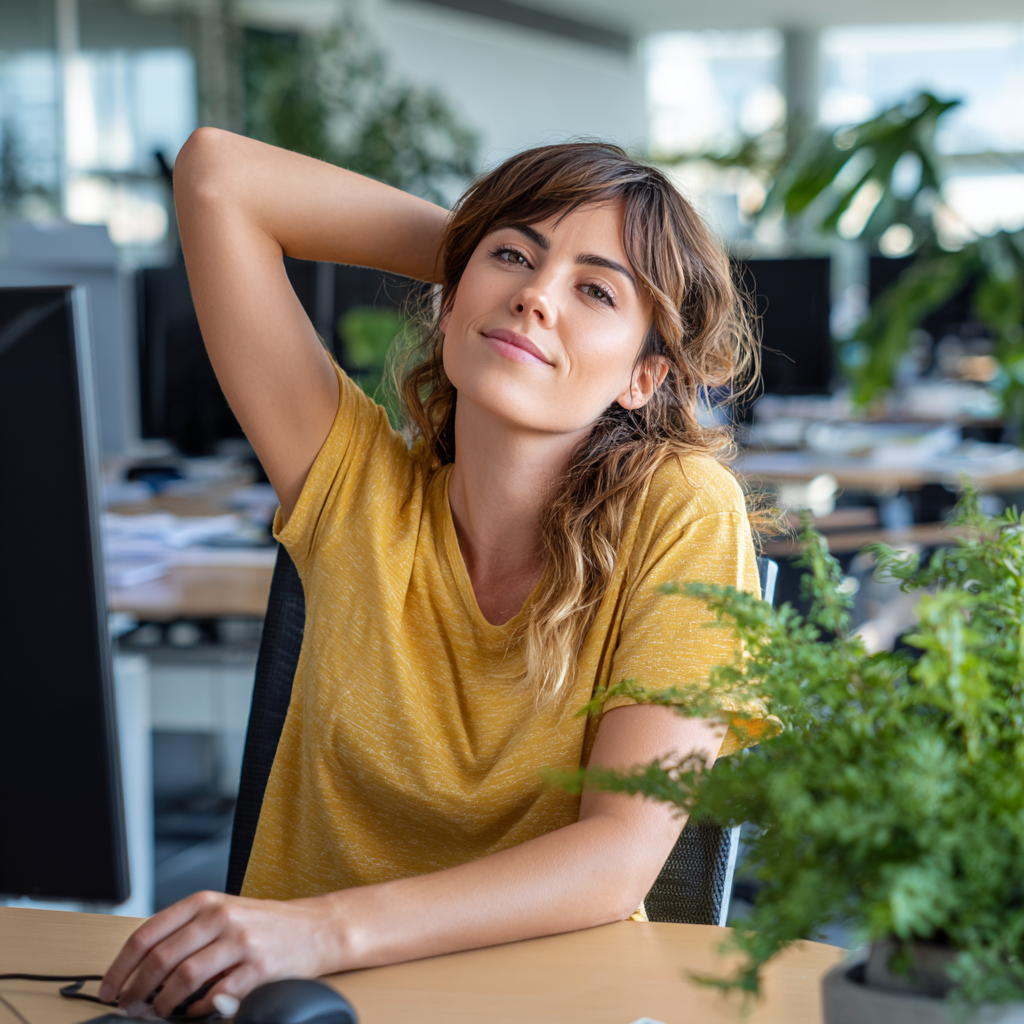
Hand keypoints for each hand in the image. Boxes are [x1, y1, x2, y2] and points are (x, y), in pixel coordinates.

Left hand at [99, 890, 342, 1017]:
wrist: (315, 928)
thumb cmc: (263, 925)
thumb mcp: (222, 914)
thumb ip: (185, 934)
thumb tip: (137, 972)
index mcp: (205, 901)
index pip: (147, 933)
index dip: (120, 966)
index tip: (108, 989)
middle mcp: (221, 916)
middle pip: (160, 958)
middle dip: (136, 990)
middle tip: (129, 1008)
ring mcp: (241, 941)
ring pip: (183, 979)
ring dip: (163, 1005)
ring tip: (160, 1013)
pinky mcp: (259, 967)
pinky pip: (216, 997)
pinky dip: (200, 1011)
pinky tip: (198, 1012)